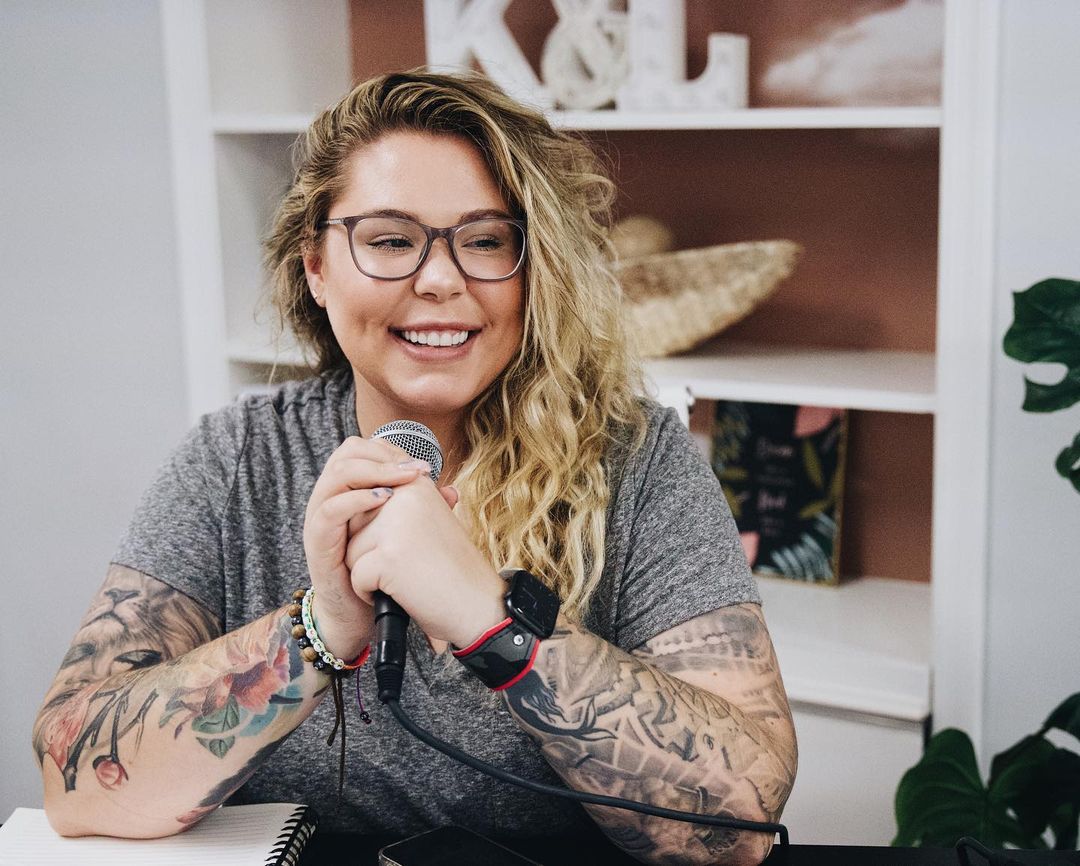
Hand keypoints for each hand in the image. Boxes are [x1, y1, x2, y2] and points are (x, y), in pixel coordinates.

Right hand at [302, 435, 433, 659]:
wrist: (361, 614)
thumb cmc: (381, 570)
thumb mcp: (402, 534)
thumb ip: (419, 511)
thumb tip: (450, 489)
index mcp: (348, 491)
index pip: (362, 449)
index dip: (390, 449)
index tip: (423, 464)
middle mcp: (330, 498)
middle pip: (346, 453)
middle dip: (383, 455)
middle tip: (415, 469)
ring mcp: (319, 518)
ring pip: (337, 475)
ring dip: (374, 471)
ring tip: (403, 479)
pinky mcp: (316, 542)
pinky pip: (330, 510)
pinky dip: (357, 499)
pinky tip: (383, 500)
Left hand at [344, 476, 505, 647]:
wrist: (479, 606)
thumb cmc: (453, 568)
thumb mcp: (431, 520)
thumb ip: (399, 504)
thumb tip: (363, 493)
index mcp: (416, 484)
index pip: (367, 495)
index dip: (376, 528)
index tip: (400, 544)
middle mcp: (405, 496)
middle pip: (353, 523)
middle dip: (370, 549)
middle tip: (408, 563)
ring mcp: (395, 525)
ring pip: (350, 550)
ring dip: (369, 571)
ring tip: (406, 577)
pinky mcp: (388, 556)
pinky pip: (355, 576)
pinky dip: (370, 593)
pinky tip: (401, 593)